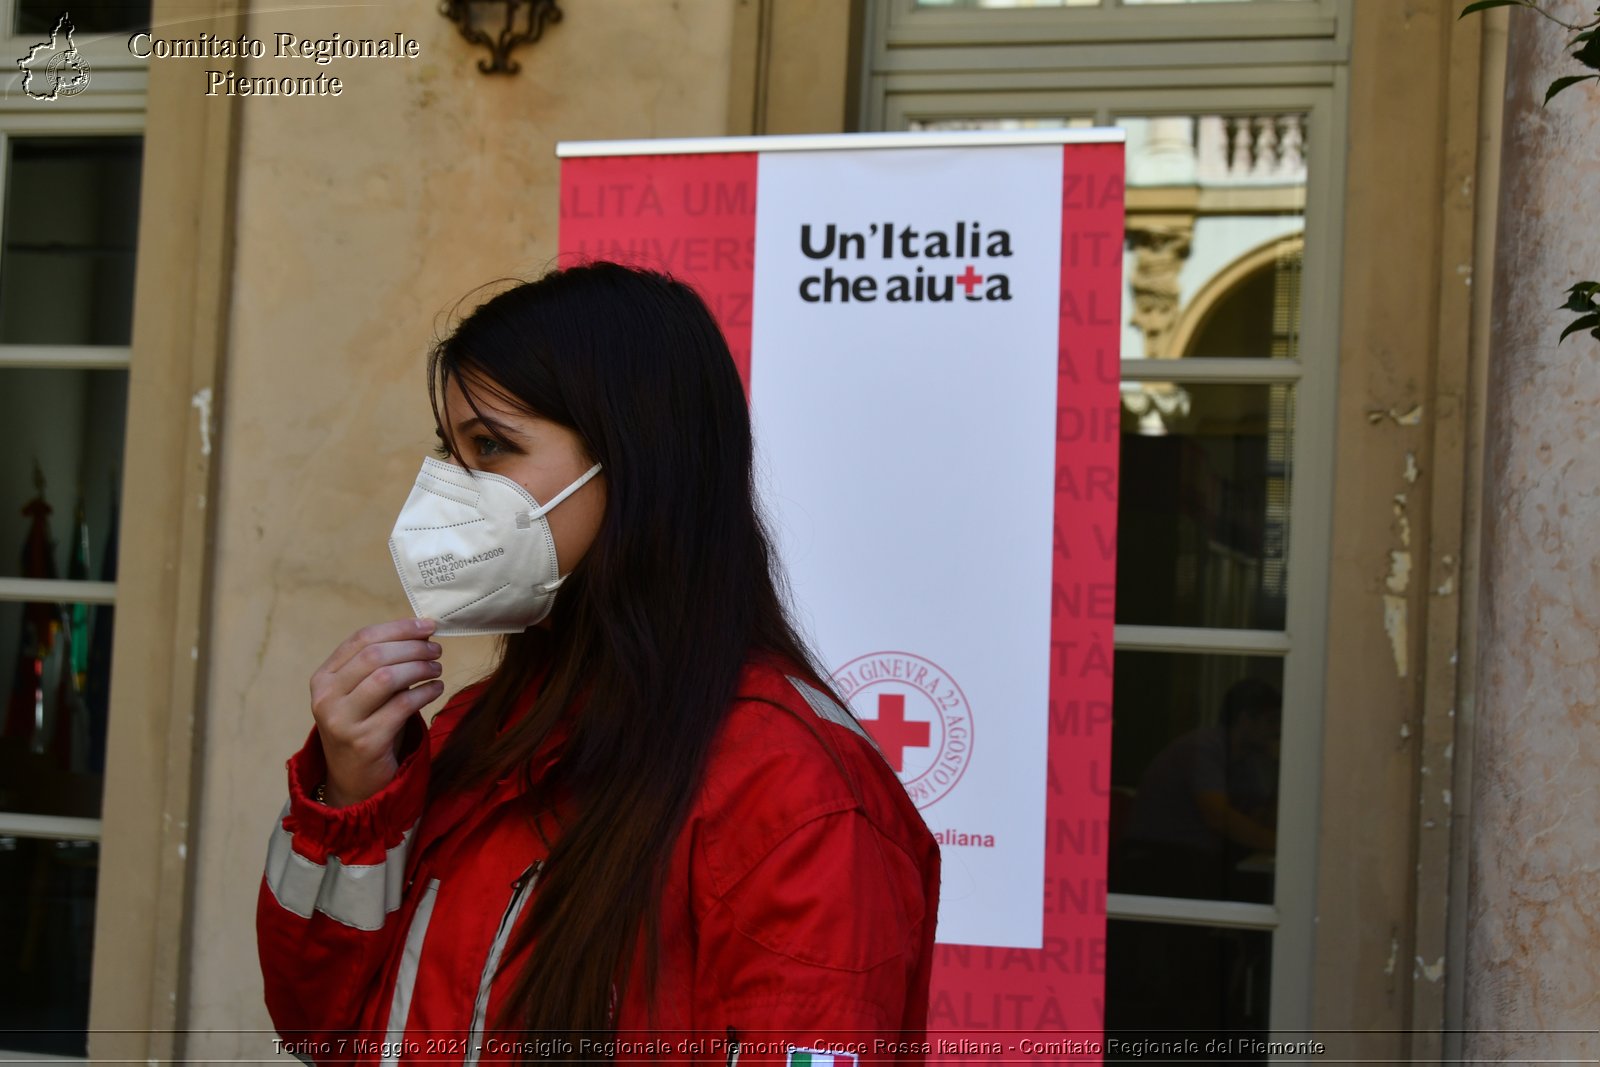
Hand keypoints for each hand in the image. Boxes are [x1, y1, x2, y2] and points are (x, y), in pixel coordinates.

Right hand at [309, 618, 443, 806]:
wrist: (354, 781)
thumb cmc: (365, 727)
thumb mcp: (364, 693)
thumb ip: (381, 664)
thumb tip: (422, 631)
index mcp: (323, 679)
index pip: (361, 638)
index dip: (398, 628)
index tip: (427, 625)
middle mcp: (326, 698)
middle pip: (375, 655)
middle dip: (412, 646)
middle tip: (436, 649)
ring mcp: (342, 721)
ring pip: (387, 677)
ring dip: (419, 667)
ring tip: (437, 667)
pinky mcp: (364, 741)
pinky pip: (402, 706)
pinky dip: (425, 692)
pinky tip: (436, 689)